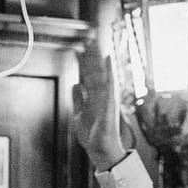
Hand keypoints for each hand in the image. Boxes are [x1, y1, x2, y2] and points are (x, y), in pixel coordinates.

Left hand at [73, 41, 128, 171]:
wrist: (100, 149)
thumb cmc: (92, 135)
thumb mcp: (80, 115)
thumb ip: (78, 100)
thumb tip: (76, 84)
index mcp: (92, 98)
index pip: (86, 76)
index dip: (82, 63)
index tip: (77, 50)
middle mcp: (100, 95)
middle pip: (93, 71)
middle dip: (89, 55)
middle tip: (87, 38)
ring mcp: (106, 97)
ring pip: (100, 73)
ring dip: (97, 57)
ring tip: (94, 41)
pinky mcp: (110, 102)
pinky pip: (111, 83)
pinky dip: (110, 70)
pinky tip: (108, 58)